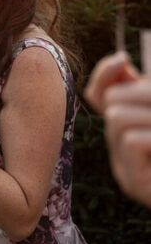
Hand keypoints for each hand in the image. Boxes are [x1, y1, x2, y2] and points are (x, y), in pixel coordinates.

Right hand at [86, 53, 150, 206]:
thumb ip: (145, 93)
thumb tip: (122, 63)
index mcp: (129, 132)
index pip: (98, 96)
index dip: (104, 75)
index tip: (124, 59)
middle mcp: (120, 150)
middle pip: (110, 103)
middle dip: (140, 94)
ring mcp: (125, 169)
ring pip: (118, 118)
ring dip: (150, 115)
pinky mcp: (133, 184)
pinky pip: (133, 141)